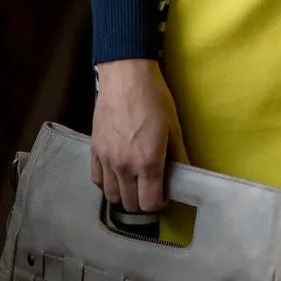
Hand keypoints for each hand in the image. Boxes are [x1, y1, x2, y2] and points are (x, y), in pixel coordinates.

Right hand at [90, 58, 190, 213]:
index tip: (165, 196)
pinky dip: (107, 183)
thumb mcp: (174, 127)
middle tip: (151, 190)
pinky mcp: (94, 150)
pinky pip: (96, 180)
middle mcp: (125, 167)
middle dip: (143, 203)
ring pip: (111, 196)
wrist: (126, 76)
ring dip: (125, 196)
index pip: (150, 203)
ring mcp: (106, 160)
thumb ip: (179, 156)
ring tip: (134, 184)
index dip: (160, 204)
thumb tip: (186, 175)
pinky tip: (117, 175)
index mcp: (148, 162)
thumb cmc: (155, 98)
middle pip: (131, 204)